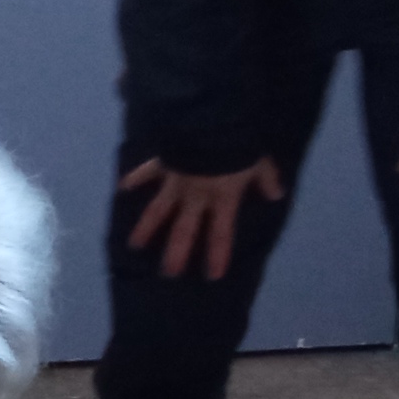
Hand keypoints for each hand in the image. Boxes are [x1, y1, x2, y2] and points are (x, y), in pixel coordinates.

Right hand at [118, 156, 283, 280]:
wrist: (212, 122)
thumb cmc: (238, 145)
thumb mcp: (259, 163)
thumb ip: (266, 179)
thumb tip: (276, 195)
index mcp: (222, 198)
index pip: (222, 233)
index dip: (218, 254)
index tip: (212, 276)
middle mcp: (196, 197)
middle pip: (185, 230)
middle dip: (177, 253)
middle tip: (169, 273)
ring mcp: (176, 183)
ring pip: (159, 210)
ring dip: (147, 228)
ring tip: (135, 245)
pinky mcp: (164, 164)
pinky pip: (147, 172)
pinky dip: (135, 178)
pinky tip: (122, 187)